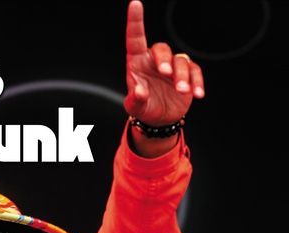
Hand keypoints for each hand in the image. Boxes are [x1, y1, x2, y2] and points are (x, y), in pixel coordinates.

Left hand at [124, 0, 204, 125]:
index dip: (135, 21)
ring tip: (182, 91)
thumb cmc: (144, 109)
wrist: (160, 120)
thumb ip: (136, 100)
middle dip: (165, 60)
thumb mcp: (136, 108)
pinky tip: (197, 94)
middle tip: (166, 73)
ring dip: (183, 76)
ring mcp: (172, 66)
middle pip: (162, 49)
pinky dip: (197, 82)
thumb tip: (139, 91)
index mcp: (138, 63)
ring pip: (181, 61)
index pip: (135, 39)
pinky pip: (195, 72)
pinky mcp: (187, 74)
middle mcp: (155, 61)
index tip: (134, 4)